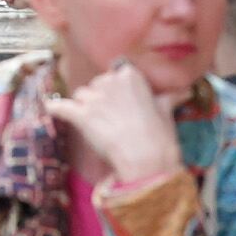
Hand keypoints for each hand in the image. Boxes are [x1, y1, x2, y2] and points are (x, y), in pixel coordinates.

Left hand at [49, 63, 183, 190]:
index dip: (118, 90)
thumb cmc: (160, 138)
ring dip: (84, 108)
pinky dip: (55, 108)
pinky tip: (51, 109)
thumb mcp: (166, 112)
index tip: (125, 104)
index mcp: (130, 76)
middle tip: (115, 120)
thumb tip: (184, 90)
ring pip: (80, 96)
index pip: (116, 74)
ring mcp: (93, 98)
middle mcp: (109, 81)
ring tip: (99, 127)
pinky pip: (58, 106)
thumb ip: (168, 97)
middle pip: (96, 85)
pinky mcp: (79, 114)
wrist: (148, 162)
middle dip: (101, 100)